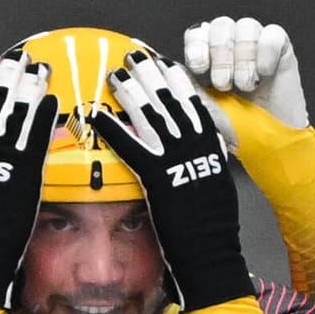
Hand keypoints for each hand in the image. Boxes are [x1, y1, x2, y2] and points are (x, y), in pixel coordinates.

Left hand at [91, 52, 250, 310]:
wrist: (213, 255)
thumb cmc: (214, 231)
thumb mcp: (217, 188)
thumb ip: (207, 165)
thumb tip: (202, 153)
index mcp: (211, 148)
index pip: (195, 104)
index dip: (178, 81)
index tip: (165, 63)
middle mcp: (195, 148)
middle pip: (171, 101)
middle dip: (152, 75)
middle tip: (135, 57)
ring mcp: (177, 162)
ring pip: (151, 116)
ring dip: (131, 92)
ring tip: (115, 74)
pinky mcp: (158, 178)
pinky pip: (130, 147)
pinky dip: (113, 129)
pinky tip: (97, 116)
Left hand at [183, 16, 307, 151]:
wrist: (269, 145)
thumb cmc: (236, 130)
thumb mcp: (204, 110)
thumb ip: (185, 88)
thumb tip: (160, 69)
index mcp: (209, 60)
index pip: (197, 34)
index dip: (197, 46)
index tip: (199, 68)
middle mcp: (231, 48)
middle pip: (220, 26)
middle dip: (221, 56)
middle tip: (225, 84)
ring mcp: (256, 47)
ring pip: (246, 26)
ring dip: (243, 57)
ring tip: (246, 85)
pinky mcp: (280, 50)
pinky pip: (272, 34)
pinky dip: (266, 53)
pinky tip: (265, 73)